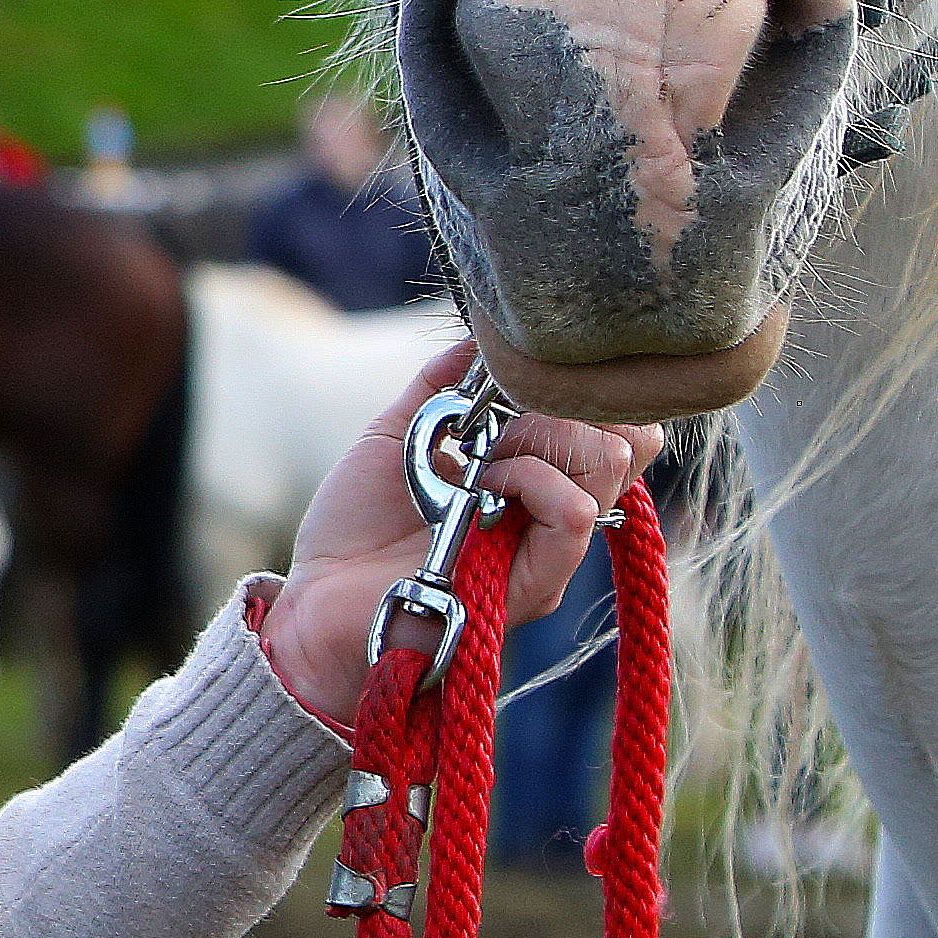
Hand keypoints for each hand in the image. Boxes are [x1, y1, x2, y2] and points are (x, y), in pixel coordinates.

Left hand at [256, 343, 663, 734]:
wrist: (316, 602)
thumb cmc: (353, 532)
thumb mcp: (395, 437)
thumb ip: (439, 388)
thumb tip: (478, 335)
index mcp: (531, 483)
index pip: (611, 427)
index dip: (580, 392)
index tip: (519, 382)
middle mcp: (551, 519)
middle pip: (621, 440)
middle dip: (561, 408)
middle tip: (498, 423)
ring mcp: (547, 553)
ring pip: (606, 470)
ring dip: (543, 441)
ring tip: (484, 460)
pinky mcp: (530, 586)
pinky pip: (573, 519)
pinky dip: (533, 481)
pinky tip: (487, 484)